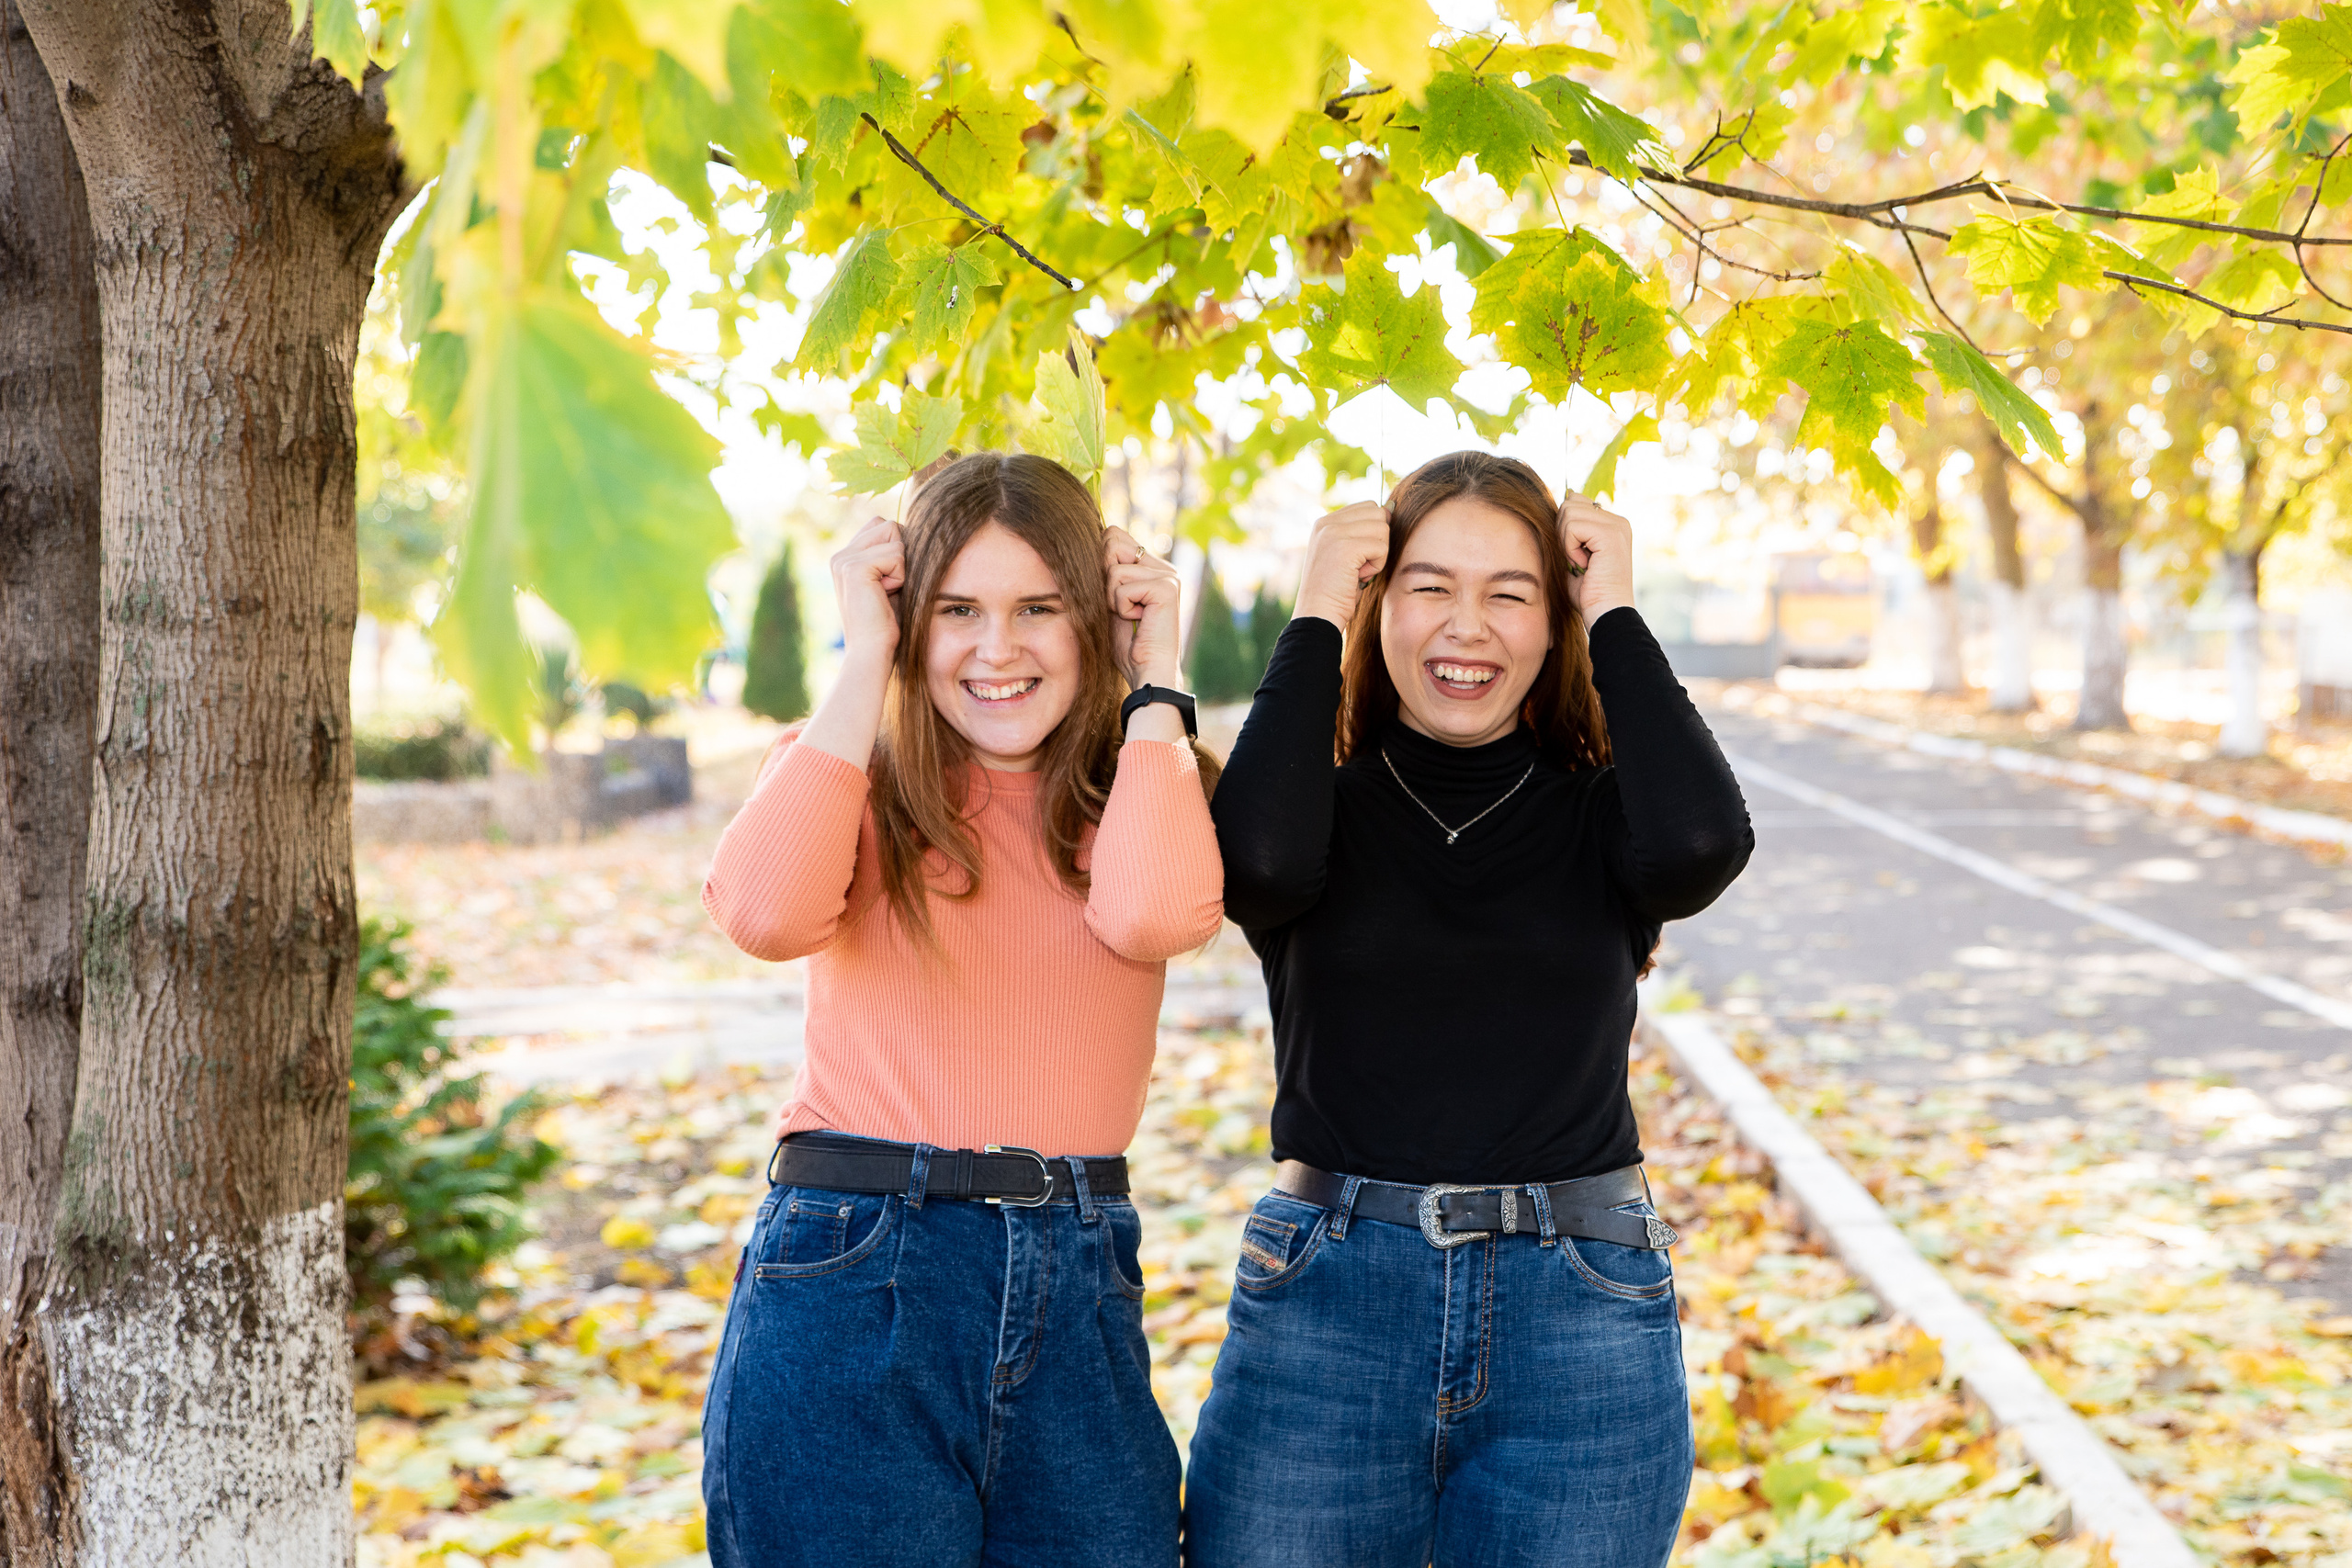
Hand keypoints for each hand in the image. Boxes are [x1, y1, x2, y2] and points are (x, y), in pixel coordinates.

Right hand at [830, 517, 904, 661]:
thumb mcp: (890, 583)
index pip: (881, 526)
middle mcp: (840, 555)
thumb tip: (916, 530)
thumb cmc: (887, 624)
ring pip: (895, 536)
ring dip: (901, 566)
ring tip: (887, 591)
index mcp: (845, 558)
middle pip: (889, 526)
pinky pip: (897, 554)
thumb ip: (893, 556)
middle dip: (901, 555)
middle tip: (890, 587)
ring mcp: (845, 560)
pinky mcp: (854, 567)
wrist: (872, 651)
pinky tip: (886, 595)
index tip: (892, 582)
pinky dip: (900, 576)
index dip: (897, 549)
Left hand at [1104, 525, 1183, 688]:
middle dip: (1104, 578)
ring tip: (1130, 617)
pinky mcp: (1166, 587)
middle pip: (1112, 541)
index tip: (1112, 596)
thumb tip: (1085, 544)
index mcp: (1152, 567)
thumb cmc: (1127, 645)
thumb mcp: (1109, 602)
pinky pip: (1121, 587)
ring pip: (1113, 569)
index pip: (1113, 536)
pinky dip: (1121, 608)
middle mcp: (1163, 567)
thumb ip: (1104, 573)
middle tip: (1121, 607)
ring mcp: (1168, 575)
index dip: (1101, 563)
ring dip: (1112, 599)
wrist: (1147, 672)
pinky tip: (1138, 621)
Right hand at [1295, 501, 1390, 627]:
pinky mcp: (1345, 547)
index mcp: (1324, 523)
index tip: (1359, 557)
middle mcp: (1326, 523)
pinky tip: (1359, 577)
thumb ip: (1359, 532)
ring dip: (1379, 554)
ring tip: (1358, 572)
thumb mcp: (1344, 555)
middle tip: (1360, 565)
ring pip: (1382, 528)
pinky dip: (1377, 566)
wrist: (1318, 616)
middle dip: (1378, 541)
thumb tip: (1391, 509)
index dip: (1373, 532)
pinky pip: (1381, 547)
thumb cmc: (1336, 592)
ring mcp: (1334, 533)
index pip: (1367, 507)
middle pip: (1377, 513)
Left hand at [1556, 491, 1634, 622]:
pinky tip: (1584, 565)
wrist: (1604, 614)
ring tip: (1581, 564)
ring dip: (1566, 543)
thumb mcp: (1573, 555)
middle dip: (1562, 534)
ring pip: (1568, 512)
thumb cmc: (1588, 593)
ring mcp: (1616, 525)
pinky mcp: (1610, 533)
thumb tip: (1557, 503)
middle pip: (1569, 504)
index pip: (1576, 501)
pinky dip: (1569, 549)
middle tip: (1577, 561)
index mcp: (1611, 524)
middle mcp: (1617, 521)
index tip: (1575, 555)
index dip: (1563, 528)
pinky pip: (1571, 527)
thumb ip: (1568, 530)